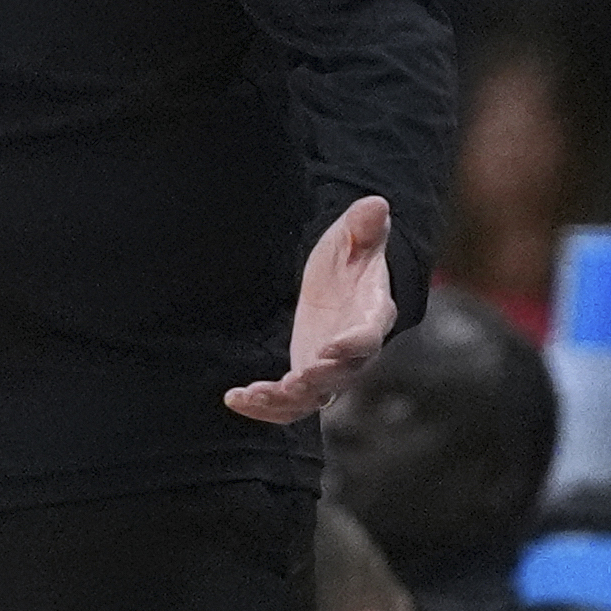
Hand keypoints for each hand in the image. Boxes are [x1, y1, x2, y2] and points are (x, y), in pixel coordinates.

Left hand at [224, 196, 397, 424]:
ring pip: (312, 398)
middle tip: (294, 381)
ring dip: (283, 402)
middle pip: (342, 375)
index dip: (354, 344)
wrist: (343, 282)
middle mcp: (355, 351)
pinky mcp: (306, 377)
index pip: (369, 335)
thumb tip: (377, 204)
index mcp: (372, 315)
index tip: (334, 348)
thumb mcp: (356, 236)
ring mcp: (331, 368)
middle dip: (319, 381)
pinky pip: (289, 402)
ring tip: (252, 396)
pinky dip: (264, 406)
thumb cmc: (352, 257)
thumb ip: (365, 225)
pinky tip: (234, 398)